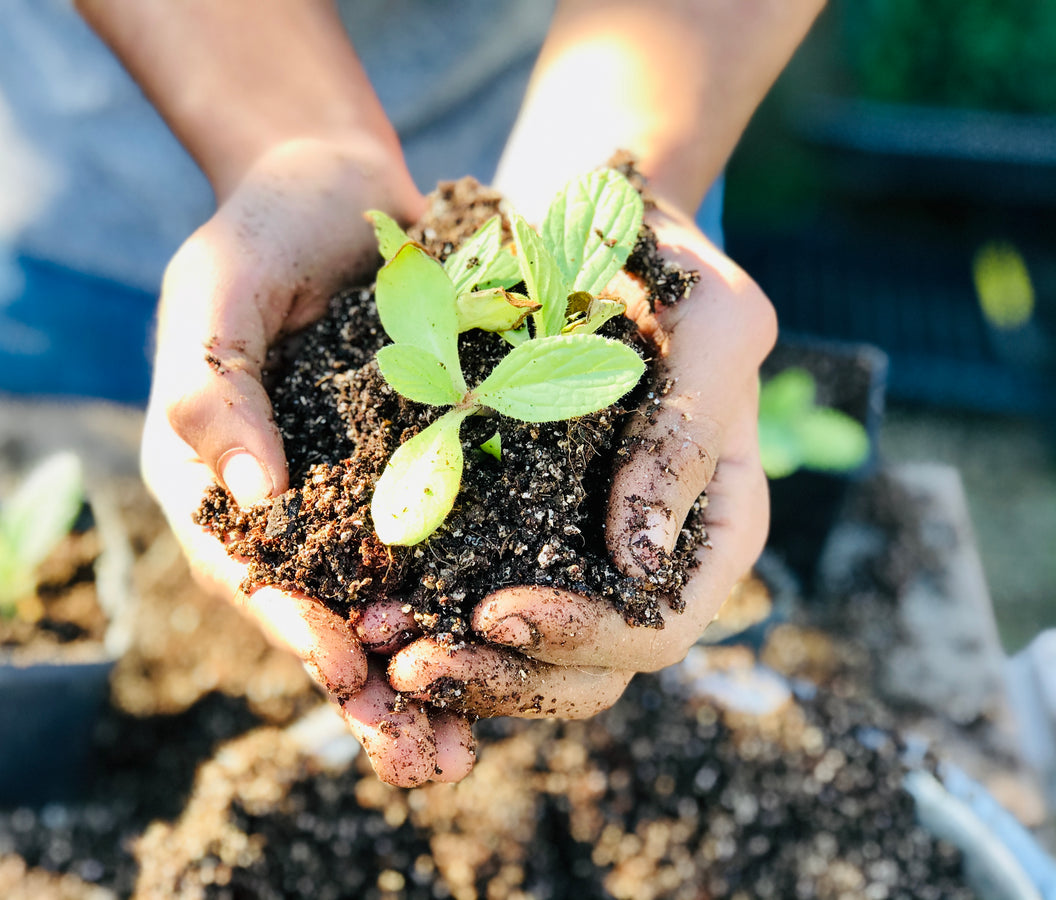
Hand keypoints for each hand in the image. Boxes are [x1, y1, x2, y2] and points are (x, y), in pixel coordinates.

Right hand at [140, 138, 475, 785]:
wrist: (335, 188)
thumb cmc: (259, 231)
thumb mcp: (218, 289)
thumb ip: (213, 385)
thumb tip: (250, 491)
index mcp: (213, 477)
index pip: (243, 567)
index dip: (291, 622)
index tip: (346, 669)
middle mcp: (284, 503)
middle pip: (318, 612)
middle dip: (370, 688)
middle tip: (422, 758)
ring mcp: (352, 494)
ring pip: (385, 601)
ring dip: (426, 673)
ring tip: (470, 745)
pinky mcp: (418, 473)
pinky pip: (444, 548)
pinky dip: (471, 601)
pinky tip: (519, 646)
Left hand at [386, 203, 775, 716]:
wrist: (592, 223)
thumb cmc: (667, 264)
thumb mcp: (708, 326)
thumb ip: (685, 438)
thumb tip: (640, 565)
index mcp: (715, 527)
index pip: (659, 626)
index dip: (583, 638)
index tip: (495, 614)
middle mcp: (650, 556)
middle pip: (591, 668)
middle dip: (503, 678)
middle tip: (410, 663)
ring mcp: (582, 548)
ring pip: (530, 652)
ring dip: (456, 665)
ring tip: (376, 644)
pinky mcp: (519, 525)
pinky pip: (478, 592)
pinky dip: (429, 612)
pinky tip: (369, 604)